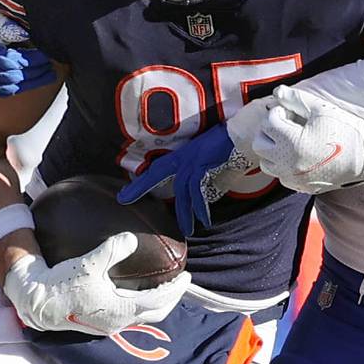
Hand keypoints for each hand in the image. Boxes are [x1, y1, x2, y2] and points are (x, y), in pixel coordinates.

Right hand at [0, 12, 56, 96]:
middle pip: (7, 74)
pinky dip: (20, 87)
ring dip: (30, 81)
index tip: (44, 54)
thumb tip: (24, 35)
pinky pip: (1, 92)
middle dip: (32, 70)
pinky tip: (36, 80)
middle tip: (50, 63)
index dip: (26, 58)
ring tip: (49, 73)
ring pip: (6, 86)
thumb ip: (3, 23)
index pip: (4, 59)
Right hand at [3, 233, 190, 334]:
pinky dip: (142, 305)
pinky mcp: (99, 323)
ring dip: (157, 303)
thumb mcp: (89, 263)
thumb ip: (113, 248)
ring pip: (143, 317)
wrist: (37, 302)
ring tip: (165, 287)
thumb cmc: (63, 283)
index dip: (176, 290)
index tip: (187, 276)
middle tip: (182, 282)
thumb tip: (132, 238)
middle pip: (156, 313)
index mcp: (121, 310)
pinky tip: (137, 293)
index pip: (159, 301)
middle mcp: (118, 322)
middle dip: (172, 298)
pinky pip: (130, 317)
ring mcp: (109, 326)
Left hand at [117, 124, 257, 236]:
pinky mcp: (202, 164)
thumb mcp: (205, 156)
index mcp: (181, 155)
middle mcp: (183, 157)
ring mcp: (192, 160)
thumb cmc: (225, 144)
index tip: (122, 194)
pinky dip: (201, 206)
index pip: (155, 170)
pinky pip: (197, 189)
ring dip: (183, 212)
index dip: (139, 182)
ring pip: (180, 189)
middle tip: (124, 200)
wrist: (240, 133)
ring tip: (187, 230)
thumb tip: (194, 185)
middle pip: (156, 174)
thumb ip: (196, 168)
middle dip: (140, 188)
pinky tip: (205, 219)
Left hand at [252, 85, 363, 194]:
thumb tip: (277, 91)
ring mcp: (293, 177)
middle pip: (260, 144)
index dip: (277, 113)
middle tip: (285, 125)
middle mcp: (288, 162)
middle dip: (269, 132)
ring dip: (272, 150)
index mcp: (291, 141)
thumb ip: (296, 99)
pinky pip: (281, 176)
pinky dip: (283, 165)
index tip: (289, 112)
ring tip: (289, 140)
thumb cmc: (344, 128)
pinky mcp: (300, 186)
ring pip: (266, 163)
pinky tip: (298, 155)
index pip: (268, 123)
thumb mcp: (321, 109)